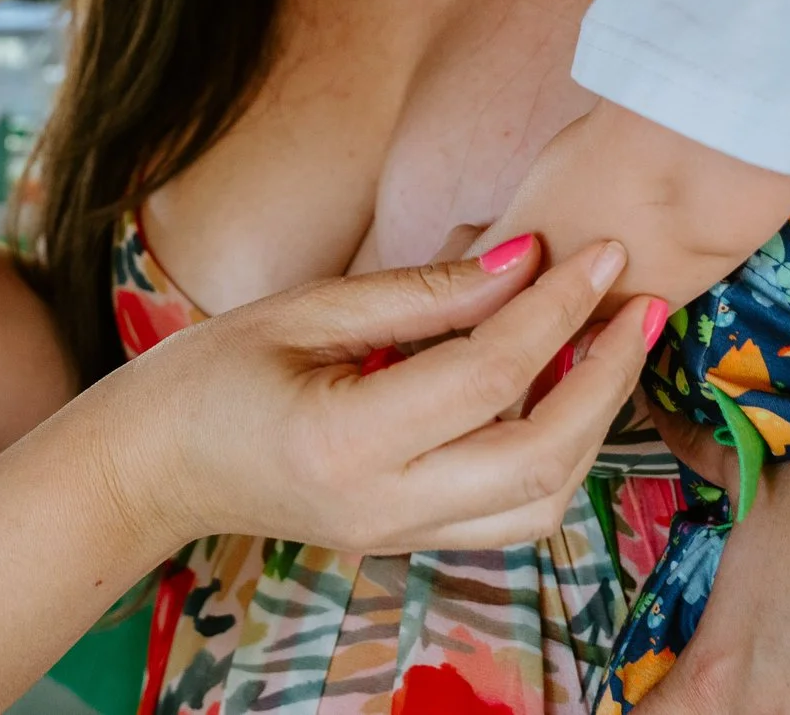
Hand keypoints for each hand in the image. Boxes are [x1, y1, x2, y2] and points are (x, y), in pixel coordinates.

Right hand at [99, 237, 658, 554]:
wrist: (151, 469)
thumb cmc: (208, 375)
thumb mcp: (303, 310)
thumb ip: (419, 292)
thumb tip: (523, 256)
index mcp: (348, 441)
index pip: (490, 375)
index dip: (555, 307)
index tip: (598, 250)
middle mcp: (386, 506)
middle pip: (542, 454)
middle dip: (605, 377)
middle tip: (639, 304)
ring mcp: (401, 535)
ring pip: (542, 501)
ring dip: (593, 423)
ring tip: (611, 345)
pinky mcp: (409, 539)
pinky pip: (511, 512)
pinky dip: (555, 454)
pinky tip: (562, 391)